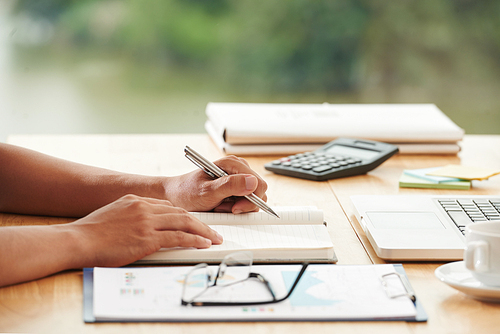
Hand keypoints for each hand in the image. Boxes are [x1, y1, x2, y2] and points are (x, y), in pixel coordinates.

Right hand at [69, 194, 222, 267]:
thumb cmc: (90, 231)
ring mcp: (147, 221)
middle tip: (212, 231)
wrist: (77, 239)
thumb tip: (141, 225)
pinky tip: (202, 243)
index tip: (193, 223)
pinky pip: (178, 237)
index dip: (183, 216)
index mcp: (136, 199)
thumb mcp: (113, 214)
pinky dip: (193, 240)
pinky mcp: (147, 237)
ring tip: (214, 238)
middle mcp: (144, 207)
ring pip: (184, 222)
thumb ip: (131, 215)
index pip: (167, 206)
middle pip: (180, 212)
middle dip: (199, 222)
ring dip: (202, 231)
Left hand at [165, 155, 267, 213]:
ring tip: (219, 206)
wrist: (177, 196)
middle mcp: (238, 169)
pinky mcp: (237, 188)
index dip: (250, 199)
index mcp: (232, 164)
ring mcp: (239, 179)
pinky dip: (235, 208)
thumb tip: (252, 182)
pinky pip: (247, 202)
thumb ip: (230, 186)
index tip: (234, 208)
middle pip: (258, 192)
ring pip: (254, 199)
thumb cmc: (188, 192)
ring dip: (238, 207)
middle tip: (223, 207)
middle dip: (243, 204)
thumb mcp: (207, 191)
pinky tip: (221, 206)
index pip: (258, 184)